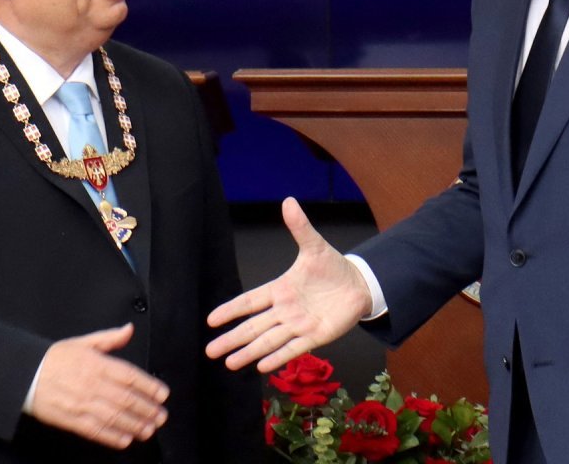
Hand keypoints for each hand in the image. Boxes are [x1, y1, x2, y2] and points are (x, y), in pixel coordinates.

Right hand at [30, 324, 168, 448]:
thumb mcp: (83, 342)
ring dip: (134, 425)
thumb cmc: (54, 358)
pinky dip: (112, 437)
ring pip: (114, 417)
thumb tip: (129, 329)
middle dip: (146, 409)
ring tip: (149, 429)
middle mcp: (91, 384)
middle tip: (160, 416)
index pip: (129, 375)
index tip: (162, 394)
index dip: (148, 386)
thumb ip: (109, 338)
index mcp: (96, 363)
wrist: (24, 374)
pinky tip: (125, 440)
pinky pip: (95, 430)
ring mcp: (81, 403)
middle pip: (126, 399)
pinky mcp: (70, 420)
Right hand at [206, 197, 372, 371]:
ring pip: (269, 341)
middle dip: (232, 338)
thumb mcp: (315, 246)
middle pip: (253, 327)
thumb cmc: (332, 267)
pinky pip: (293, 348)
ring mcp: (298, 325)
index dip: (231, 310)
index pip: (250, 301)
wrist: (358, 284)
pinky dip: (278, 357)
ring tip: (229, 363)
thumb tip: (288, 201)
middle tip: (210, 351)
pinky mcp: (315, 336)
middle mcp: (285, 310)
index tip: (211, 320)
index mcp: (280, 289)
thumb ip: (300, 227)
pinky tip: (261, 367)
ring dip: (250, 352)